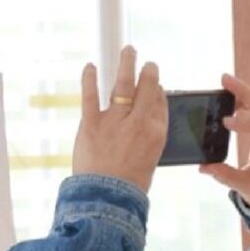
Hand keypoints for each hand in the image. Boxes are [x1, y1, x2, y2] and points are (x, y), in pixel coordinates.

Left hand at [71, 46, 165, 193]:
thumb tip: (145, 119)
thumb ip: (148, 137)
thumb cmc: (129, 186)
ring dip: (126, 65)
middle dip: (148, 73)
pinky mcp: (91, 124)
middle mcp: (138, 122)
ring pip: (123, 85)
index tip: (155, 85)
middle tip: (148, 63)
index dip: (158, 91)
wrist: (107, 199)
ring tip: (128, 50)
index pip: (160, 103)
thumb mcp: (149, 160)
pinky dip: (89, 79)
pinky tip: (90, 67)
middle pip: (147, 89)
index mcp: (156, 133)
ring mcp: (114, 121)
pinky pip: (90, 96)